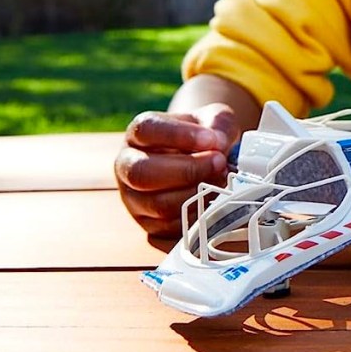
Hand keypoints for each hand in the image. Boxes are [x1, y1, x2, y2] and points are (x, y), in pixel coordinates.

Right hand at [114, 103, 239, 236]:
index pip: (146, 130)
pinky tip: (215, 205)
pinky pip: (169, 231)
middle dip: (187, 170)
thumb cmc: (206, 138)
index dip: (178, 135)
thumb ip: (218, 124)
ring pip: (157, 205)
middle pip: (142, 173)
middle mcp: (127, 167)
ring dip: (195, 196)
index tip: (211, 140)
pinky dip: (196, 220)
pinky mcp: (149, 227)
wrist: (204, 161)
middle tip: (219, 164)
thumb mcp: (214, 120)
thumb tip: (218, 144)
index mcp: (138, 135)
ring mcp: (135, 200)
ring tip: (222, 184)